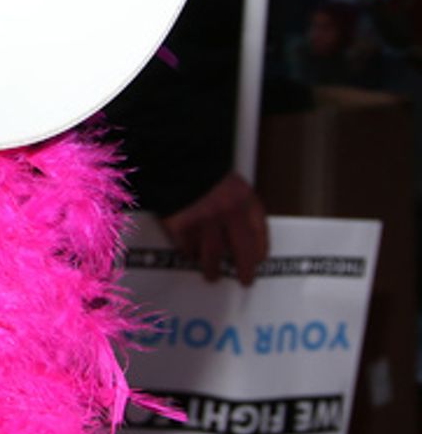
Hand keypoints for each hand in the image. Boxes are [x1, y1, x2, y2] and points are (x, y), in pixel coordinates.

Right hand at [160, 171, 267, 285]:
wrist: (172, 155)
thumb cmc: (200, 164)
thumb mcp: (226, 178)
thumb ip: (234, 201)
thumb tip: (236, 226)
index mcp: (243, 198)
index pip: (260, 233)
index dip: (259, 250)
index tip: (258, 259)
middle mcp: (228, 213)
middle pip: (242, 252)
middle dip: (244, 269)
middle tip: (245, 279)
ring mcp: (203, 221)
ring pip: (212, 255)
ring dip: (212, 268)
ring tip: (212, 275)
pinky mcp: (180, 226)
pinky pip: (186, 247)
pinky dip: (188, 252)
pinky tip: (190, 254)